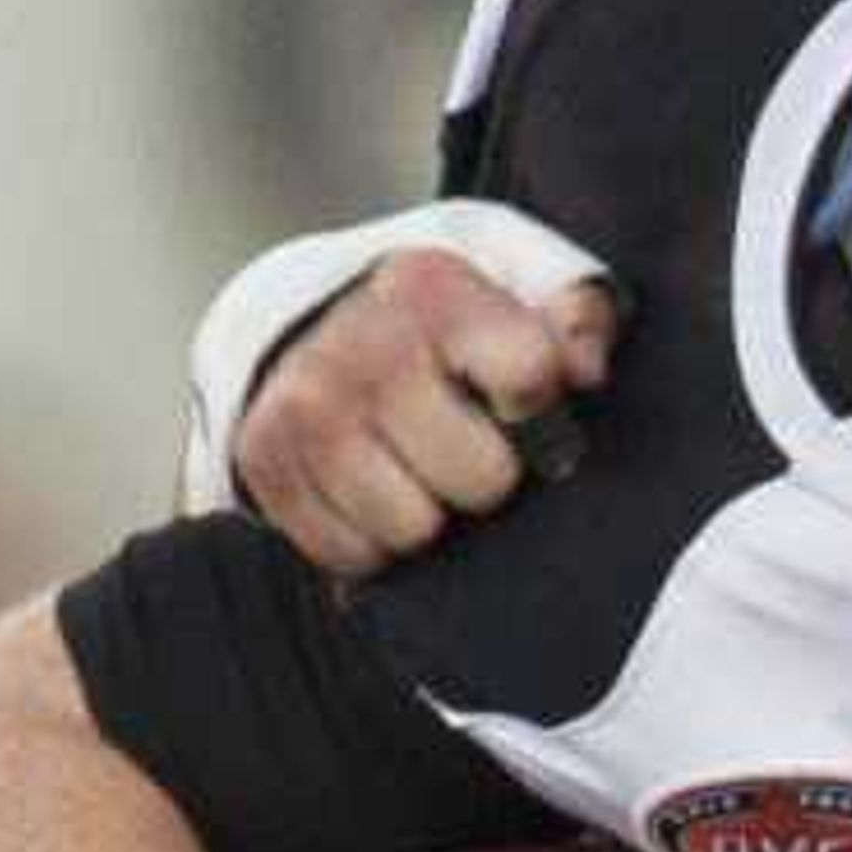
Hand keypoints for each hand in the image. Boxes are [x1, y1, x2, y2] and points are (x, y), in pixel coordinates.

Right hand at [237, 248, 618, 579]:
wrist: (320, 322)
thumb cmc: (442, 331)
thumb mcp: (520, 296)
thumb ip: (576, 318)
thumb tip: (584, 370)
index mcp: (436, 293)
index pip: (528, 375)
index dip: (537, 409)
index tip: (519, 404)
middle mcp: (364, 346)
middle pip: (481, 481)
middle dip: (482, 477)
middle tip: (461, 448)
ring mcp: (309, 407)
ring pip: (413, 529)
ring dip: (423, 515)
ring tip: (413, 470)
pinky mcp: (267, 462)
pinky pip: (352, 557)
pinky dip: (369, 540)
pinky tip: (370, 491)